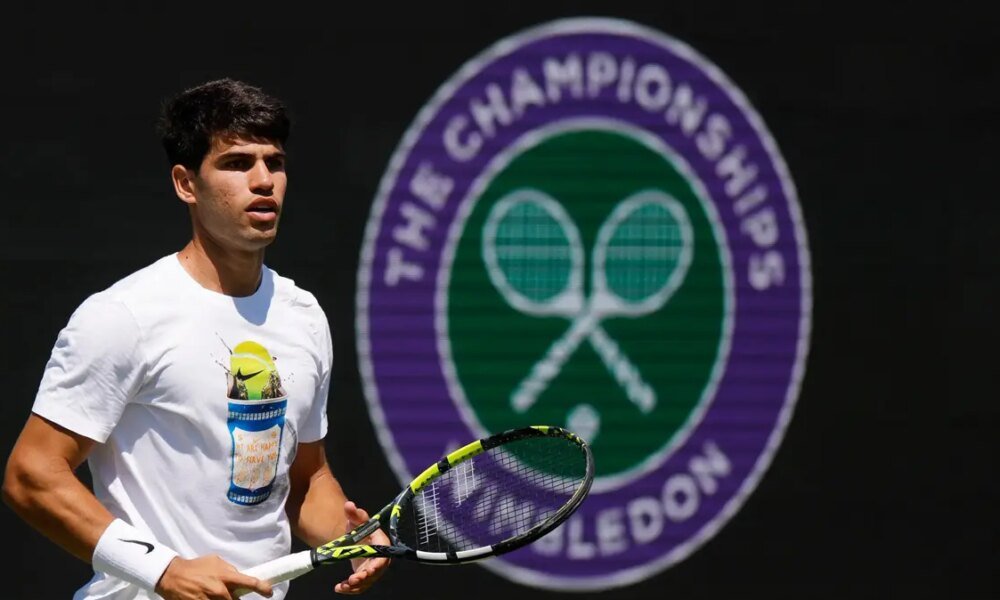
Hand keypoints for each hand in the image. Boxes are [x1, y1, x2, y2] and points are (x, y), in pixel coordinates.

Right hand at [156, 555, 272, 599]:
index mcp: (225, 576)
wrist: (172, 575)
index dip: (262, 588)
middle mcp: (219, 590)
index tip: (269, 592)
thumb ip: (230, 570)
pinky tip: (207, 596)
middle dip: (235, 598)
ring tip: (214, 593)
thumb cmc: (196, 566)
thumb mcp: (215, 561)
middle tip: (229, 593)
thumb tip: (240, 577)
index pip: (250, 582)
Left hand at [334, 501, 391, 594]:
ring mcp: (373, 569)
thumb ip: (354, 514)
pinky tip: (340, 588)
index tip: (368, 570)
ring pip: (367, 581)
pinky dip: (351, 589)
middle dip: (365, 578)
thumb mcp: (356, 521)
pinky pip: (361, 585)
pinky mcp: (365, 576)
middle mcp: (380, 558)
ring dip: (356, 586)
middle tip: (352, 580)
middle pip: (376, 571)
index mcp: (381, 544)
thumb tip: (349, 505)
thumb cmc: (360, 528)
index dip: (377, 564)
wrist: (356, 538)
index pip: (383, 556)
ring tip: (343, 586)